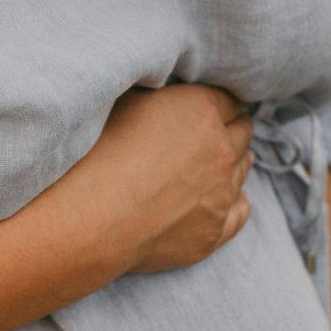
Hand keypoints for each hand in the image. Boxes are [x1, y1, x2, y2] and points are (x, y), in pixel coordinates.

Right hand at [45, 82, 254, 285]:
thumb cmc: (95, 155)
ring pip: (242, 169)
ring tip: (212, 164)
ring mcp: (221, 193)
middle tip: (211, 133)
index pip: (228, 100)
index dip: (216, 103)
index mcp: (202, 110)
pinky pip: (240, 212)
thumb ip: (160, 98)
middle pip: (242, 132)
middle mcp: (221, 149)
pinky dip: (235, 202)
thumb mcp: (125, 103)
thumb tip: (167, 100)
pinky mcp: (213, 231)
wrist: (88, 218)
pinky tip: (228, 199)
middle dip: (229, 129)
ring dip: (232, 162)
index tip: (207, 108)